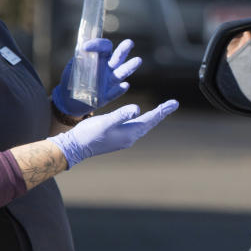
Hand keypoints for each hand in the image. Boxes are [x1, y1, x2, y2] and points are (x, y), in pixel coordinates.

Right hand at [47, 100, 178, 167]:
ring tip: (161, 110)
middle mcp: (129, 138)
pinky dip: (141, 120)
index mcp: (129, 133)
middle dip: (160, 113)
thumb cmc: (89, 133)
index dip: (162, 110)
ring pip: (142, 125)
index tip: (174, 103)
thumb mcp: (106, 121)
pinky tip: (140, 118)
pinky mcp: (117, 138)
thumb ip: (122, 115)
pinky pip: (134, 127)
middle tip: (172, 104)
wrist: (76, 147)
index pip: (150, 119)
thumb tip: (138, 109)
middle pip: (149, 123)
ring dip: (152, 117)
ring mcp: (123, 139)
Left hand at [52, 38, 141, 116]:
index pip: (104, 46)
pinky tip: (125, 85)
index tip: (85, 47)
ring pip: (121, 73)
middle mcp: (109, 67)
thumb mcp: (73, 65)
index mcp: (101, 57)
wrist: (69, 99)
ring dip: (129, 67)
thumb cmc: (73, 78)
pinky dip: (119, 89)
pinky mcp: (107, 96)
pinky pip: (114, 92)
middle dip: (124, 49)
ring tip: (138, 60)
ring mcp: (110, 82)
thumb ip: (79, 57)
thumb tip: (82, 48)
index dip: (97, 44)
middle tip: (130, 43)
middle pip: (118, 56)